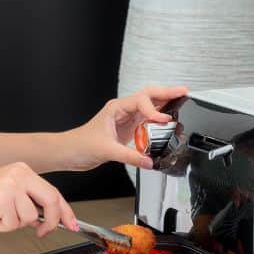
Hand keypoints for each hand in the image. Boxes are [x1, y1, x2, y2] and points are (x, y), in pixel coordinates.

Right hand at [0, 162, 77, 236]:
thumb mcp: (5, 193)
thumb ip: (26, 202)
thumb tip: (46, 219)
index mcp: (23, 171)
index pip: (53, 192)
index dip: (65, 211)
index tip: (72, 224)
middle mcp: (20, 174)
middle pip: (51, 201)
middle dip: (50, 222)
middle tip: (42, 233)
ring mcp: (11, 186)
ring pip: (28, 218)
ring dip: (13, 224)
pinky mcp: (1, 199)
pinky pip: (12, 224)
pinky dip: (0, 227)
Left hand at [67, 84, 188, 170]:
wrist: (70, 152)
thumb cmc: (80, 145)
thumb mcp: (106, 150)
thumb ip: (130, 156)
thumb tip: (149, 161)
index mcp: (116, 108)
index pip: (141, 102)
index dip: (154, 111)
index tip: (164, 121)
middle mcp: (123, 110)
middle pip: (149, 96)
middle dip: (166, 93)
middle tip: (183, 92)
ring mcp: (126, 118)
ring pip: (150, 106)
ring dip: (165, 102)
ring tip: (181, 100)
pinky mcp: (128, 129)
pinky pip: (147, 120)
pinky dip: (159, 118)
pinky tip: (169, 119)